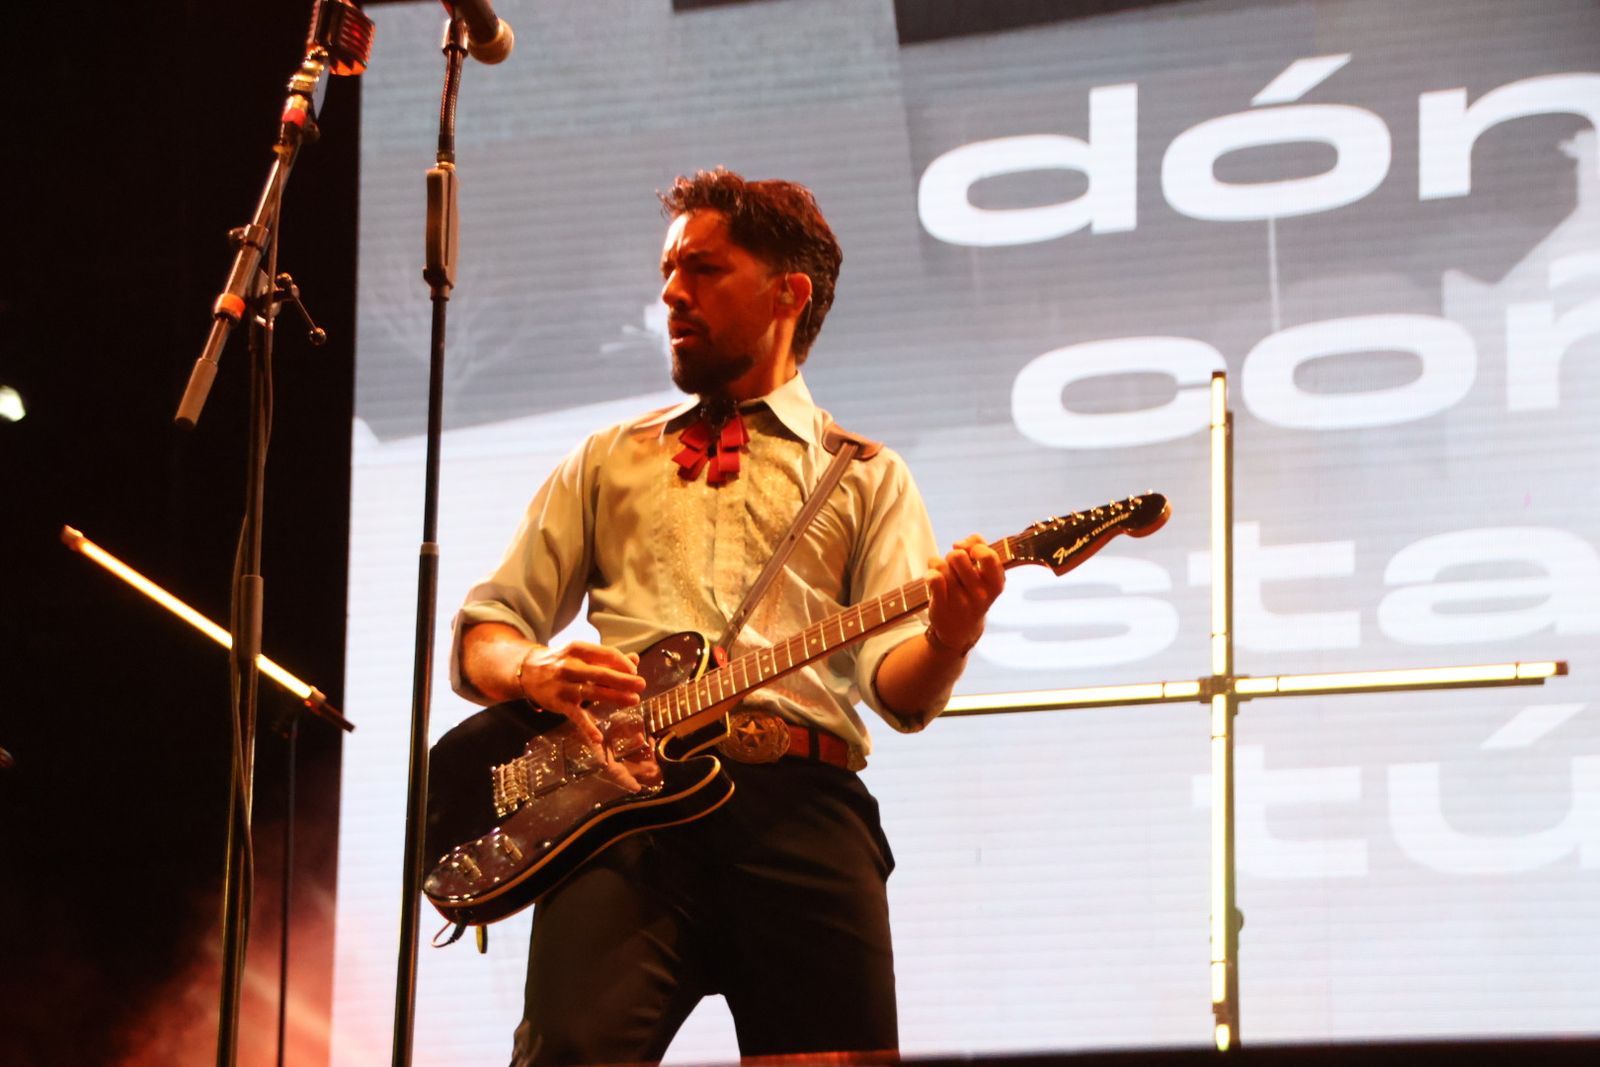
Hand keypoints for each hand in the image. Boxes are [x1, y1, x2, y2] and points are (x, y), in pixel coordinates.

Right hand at [514, 641, 650, 791]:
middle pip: (602, 673)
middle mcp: (570, 666)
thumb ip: (606, 658)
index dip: (623, 663)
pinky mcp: (559, 704)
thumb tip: (635, 660)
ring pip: (593, 692)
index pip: (606, 654)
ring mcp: (564, 686)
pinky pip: (576, 717)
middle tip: (641, 685)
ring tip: (633, 700)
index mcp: (577, 649)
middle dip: (624, 680)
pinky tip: (599, 738)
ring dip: (615, 697)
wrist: (526, 671)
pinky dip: (587, 728)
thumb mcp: (580, 654)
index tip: (634, 671)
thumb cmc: (560, 661)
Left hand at [925, 534, 1004, 655]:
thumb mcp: (986, 574)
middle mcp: (980, 595)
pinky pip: (933, 579)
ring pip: (941, 565)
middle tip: (954, 566)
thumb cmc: (973, 592)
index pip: (987, 556)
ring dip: (939, 565)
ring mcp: (960, 602)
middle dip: (952, 555)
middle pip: (958, 556)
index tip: (970, 552)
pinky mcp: (941, 607)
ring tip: (944, 576)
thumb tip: (961, 543)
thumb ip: (979, 548)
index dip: (975, 547)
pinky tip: (932, 578)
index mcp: (996, 584)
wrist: (961, 629)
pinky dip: (930, 573)